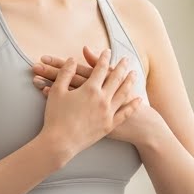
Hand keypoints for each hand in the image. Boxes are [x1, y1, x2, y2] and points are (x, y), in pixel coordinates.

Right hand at [33, 46, 157, 146]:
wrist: (60, 142)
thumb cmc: (55, 116)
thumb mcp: (57, 91)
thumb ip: (65, 73)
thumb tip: (71, 60)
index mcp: (90, 89)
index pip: (100, 69)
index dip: (104, 58)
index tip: (107, 51)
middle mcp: (102, 98)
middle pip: (116, 78)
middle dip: (122, 67)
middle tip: (126, 59)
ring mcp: (108, 112)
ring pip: (124, 93)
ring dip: (130, 82)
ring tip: (134, 74)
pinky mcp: (110, 125)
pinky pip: (125, 113)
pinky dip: (133, 105)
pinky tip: (138, 100)